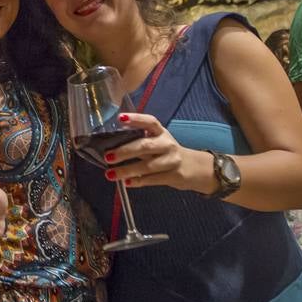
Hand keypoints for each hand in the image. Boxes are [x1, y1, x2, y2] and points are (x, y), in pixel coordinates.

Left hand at [100, 114, 217, 195]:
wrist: (194, 168)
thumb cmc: (167, 153)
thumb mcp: (157, 142)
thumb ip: (139, 141)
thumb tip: (111, 145)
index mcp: (161, 132)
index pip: (149, 121)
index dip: (135, 119)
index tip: (120, 118)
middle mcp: (167, 144)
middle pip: (145, 145)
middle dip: (125, 151)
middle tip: (108, 156)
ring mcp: (171, 160)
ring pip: (147, 166)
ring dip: (127, 170)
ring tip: (110, 174)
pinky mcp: (174, 176)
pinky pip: (152, 180)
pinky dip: (138, 181)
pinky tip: (126, 182)